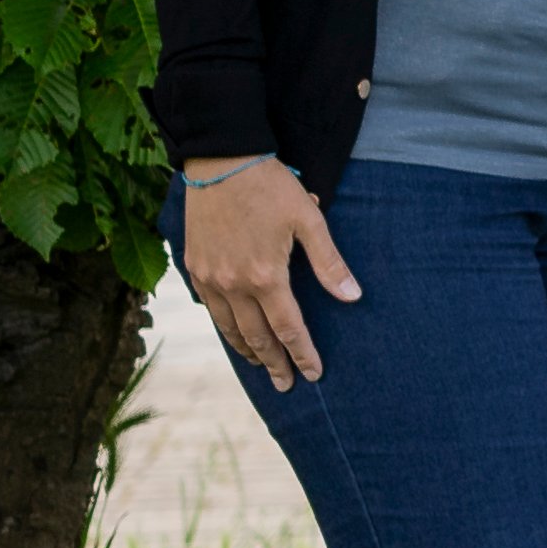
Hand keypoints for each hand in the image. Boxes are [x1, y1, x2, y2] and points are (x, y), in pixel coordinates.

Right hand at [182, 160, 353, 394]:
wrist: (220, 162)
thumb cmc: (271, 187)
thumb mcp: (309, 220)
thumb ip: (329, 263)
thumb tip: (353, 297)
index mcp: (265, 276)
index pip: (289, 328)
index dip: (303, 354)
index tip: (314, 374)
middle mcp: (233, 284)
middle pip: (257, 337)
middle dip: (274, 363)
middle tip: (287, 385)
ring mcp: (209, 278)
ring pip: (228, 328)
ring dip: (247, 351)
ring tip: (262, 366)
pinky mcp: (194, 267)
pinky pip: (210, 308)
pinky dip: (224, 327)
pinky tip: (235, 333)